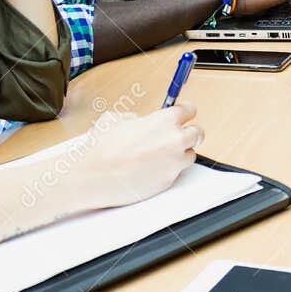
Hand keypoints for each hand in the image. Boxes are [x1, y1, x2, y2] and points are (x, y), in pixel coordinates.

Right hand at [69, 104, 202, 210]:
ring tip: (160, 155)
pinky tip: (150, 169)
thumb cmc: (101, 147)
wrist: (92, 176)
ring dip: (180, 154)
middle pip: (198, 133)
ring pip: (190, 155)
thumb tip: (140, 121)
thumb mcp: (115, 119)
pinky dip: (168, 170)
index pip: (190, 110)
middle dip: (189, 133)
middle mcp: (175, 140)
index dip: (184, 112)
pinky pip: (176, 172)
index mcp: (165, 120)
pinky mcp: (169, 181)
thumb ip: (135, 117)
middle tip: (177, 136)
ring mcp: (175, 162)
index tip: (183, 114)